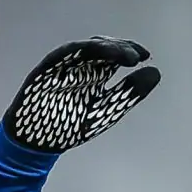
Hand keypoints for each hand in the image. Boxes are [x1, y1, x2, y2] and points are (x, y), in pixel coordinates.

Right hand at [1, 37, 160, 153]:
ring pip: (84, 49)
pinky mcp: (45, 72)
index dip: (129, 51)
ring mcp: (62, 67)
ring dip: (103, 48)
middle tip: (135, 56)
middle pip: (102, 47)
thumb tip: (156, 72)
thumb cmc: (68, 127)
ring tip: (121, 55)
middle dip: (119, 48)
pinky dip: (77, 51)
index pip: (115, 55)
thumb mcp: (107, 111)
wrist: (36, 144)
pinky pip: (60, 56)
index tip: (144, 56)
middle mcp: (79, 67)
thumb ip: (129, 93)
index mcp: (94, 75)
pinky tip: (93, 51)